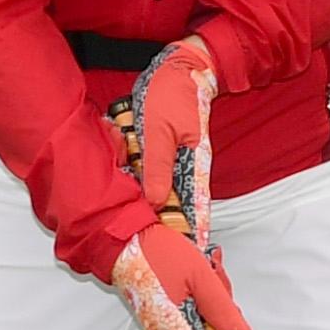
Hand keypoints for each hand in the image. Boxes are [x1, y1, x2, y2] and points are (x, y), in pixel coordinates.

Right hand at [114, 221, 250, 329]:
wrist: (121, 240)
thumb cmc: (160, 254)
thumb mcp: (200, 276)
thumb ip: (221, 309)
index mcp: (174, 329)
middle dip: (223, 314)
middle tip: (219, 276)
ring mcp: (161, 327)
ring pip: (201, 325)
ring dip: (211, 300)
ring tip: (206, 266)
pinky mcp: (159, 316)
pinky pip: (188, 316)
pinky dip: (198, 297)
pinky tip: (194, 272)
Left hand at [131, 36, 218, 239]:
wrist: (176, 69)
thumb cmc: (170, 96)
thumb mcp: (159, 131)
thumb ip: (157, 167)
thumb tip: (155, 202)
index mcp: (194, 165)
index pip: (197, 210)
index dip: (194, 236)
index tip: (192, 260)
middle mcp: (188, 169)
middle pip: (180, 208)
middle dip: (170, 231)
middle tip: (158, 257)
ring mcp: (175, 163)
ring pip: (163, 195)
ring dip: (154, 213)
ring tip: (144, 241)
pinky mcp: (162, 156)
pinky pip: (152, 178)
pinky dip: (143, 190)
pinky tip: (132, 202)